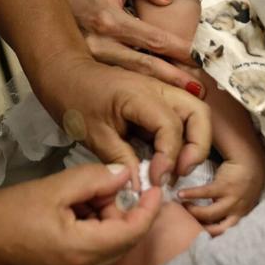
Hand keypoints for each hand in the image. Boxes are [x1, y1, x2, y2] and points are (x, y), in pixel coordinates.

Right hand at [0, 164, 162, 264]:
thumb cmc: (8, 212)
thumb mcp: (55, 187)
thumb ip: (94, 179)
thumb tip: (125, 173)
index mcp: (83, 250)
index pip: (132, 231)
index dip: (148, 208)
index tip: (156, 186)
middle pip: (122, 240)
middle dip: (124, 208)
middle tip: (110, 181)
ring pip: (107, 243)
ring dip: (105, 215)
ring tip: (84, 190)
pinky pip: (90, 248)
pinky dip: (92, 225)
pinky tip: (75, 204)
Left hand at [36, 56, 211, 190]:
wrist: (66, 75)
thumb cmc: (76, 101)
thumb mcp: (94, 135)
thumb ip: (121, 160)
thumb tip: (141, 189)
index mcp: (140, 95)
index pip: (170, 125)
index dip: (169, 156)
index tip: (156, 179)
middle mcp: (159, 89)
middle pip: (199, 113)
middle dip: (197, 147)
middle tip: (178, 173)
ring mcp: (162, 92)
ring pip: (197, 113)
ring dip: (195, 143)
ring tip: (177, 169)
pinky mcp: (160, 100)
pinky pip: (183, 118)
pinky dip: (184, 139)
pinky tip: (168, 159)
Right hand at [64, 0, 200, 95]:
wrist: (54, 12)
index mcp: (109, 21)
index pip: (152, 39)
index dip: (178, 50)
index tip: (200, 59)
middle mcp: (100, 46)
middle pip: (145, 67)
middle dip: (174, 79)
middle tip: (201, 89)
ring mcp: (94, 64)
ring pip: (133, 80)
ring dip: (162, 90)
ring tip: (189, 98)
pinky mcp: (92, 75)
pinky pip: (123, 85)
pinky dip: (144, 92)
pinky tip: (163, 99)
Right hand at [178, 158, 264, 235]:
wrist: (249, 163)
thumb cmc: (240, 185)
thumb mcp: (237, 204)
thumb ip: (225, 214)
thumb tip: (203, 221)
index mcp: (240, 218)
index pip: (225, 235)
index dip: (211, 238)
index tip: (195, 237)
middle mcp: (238, 212)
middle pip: (217, 230)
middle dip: (200, 229)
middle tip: (186, 224)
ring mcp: (232, 200)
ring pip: (210, 214)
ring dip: (193, 212)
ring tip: (182, 207)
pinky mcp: (225, 186)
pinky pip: (204, 193)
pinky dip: (191, 194)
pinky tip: (180, 194)